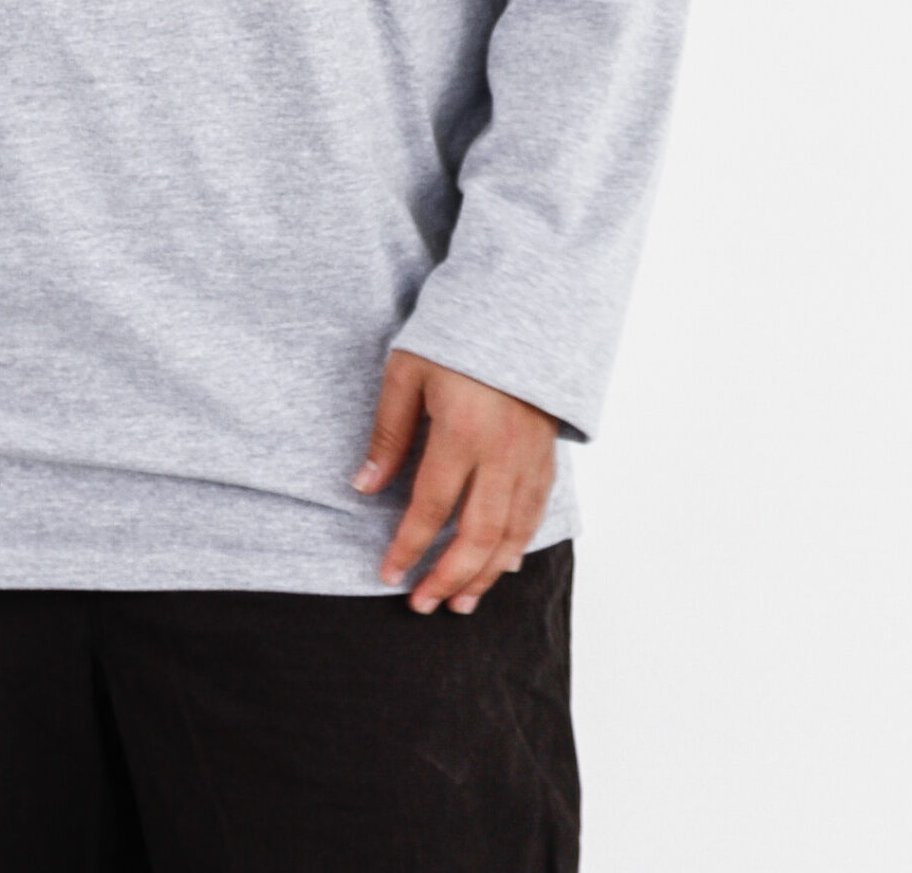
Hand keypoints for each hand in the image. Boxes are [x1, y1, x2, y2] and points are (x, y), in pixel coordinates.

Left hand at [353, 350, 557, 613]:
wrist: (519, 306)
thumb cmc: (455, 334)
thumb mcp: (407, 372)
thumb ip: (389, 433)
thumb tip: (364, 486)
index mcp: (462, 433)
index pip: (431, 508)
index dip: (409, 548)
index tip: (390, 575)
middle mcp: (501, 454)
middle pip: (477, 536)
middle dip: (448, 577)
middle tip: (423, 604)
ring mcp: (530, 458)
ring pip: (512, 534)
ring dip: (486, 575)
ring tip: (461, 602)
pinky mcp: (547, 455)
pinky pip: (536, 513)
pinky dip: (519, 545)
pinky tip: (504, 564)